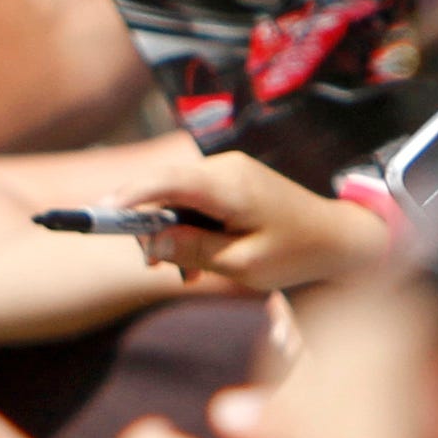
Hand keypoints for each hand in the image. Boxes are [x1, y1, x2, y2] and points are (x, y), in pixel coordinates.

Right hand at [112, 150, 393, 296]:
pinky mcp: (230, 180)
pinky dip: (187, 226)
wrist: (338, 237)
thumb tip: (151, 243)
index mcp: (227, 185)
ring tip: (186, 270)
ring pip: (175, 196)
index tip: (99, 214)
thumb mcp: (242, 263)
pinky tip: (200, 256)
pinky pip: (193, 198)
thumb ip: (193, 250)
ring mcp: (227, 171)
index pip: (164, 182)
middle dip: (147, 225)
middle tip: (153, 267)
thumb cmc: (296, 252)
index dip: (128, 197)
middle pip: (163, 189)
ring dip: (170, 231)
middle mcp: (223, 168)